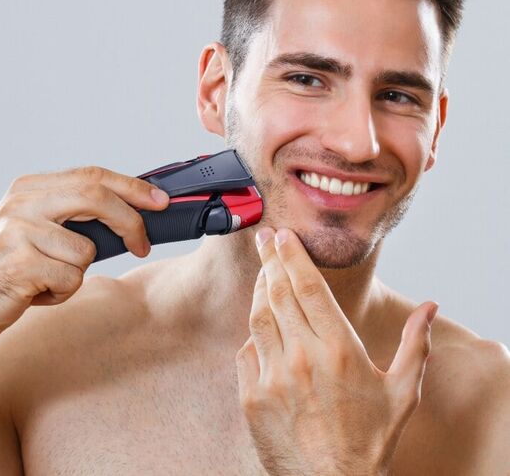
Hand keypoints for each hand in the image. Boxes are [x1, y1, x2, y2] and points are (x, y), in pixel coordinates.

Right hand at [0, 166, 169, 353]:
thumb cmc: (5, 271)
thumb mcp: (35, 229)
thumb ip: (73, 214)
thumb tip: (132, 212)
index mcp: (30, 187)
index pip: (93, 175)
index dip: (133, 187)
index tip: (160, 201)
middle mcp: (22, 201)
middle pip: (97, 196)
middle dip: (130, 222)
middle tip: (142, 245)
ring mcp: (17, 231)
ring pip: (87, 250)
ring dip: (76, 274)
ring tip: (47, 280)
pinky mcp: (18, 263)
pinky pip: (71, 279)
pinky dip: (61, 293)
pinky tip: (34, 293)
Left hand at [235, 226, 437, 475]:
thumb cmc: (370, 440)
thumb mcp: (402, 392)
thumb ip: (415, 345)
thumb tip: (430, 308)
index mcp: (339, 350)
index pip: (309, 287)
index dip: (293, 256)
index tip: (283, 236)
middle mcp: (303, 357)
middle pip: (279, 293)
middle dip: (270, 259)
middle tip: (264, 239)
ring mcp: (273, 375)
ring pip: (259, 316)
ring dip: (260, 289)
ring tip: (264, 272)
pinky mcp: (252, 395)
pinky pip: (247, 350)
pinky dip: (254, 334)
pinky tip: (262, 327)